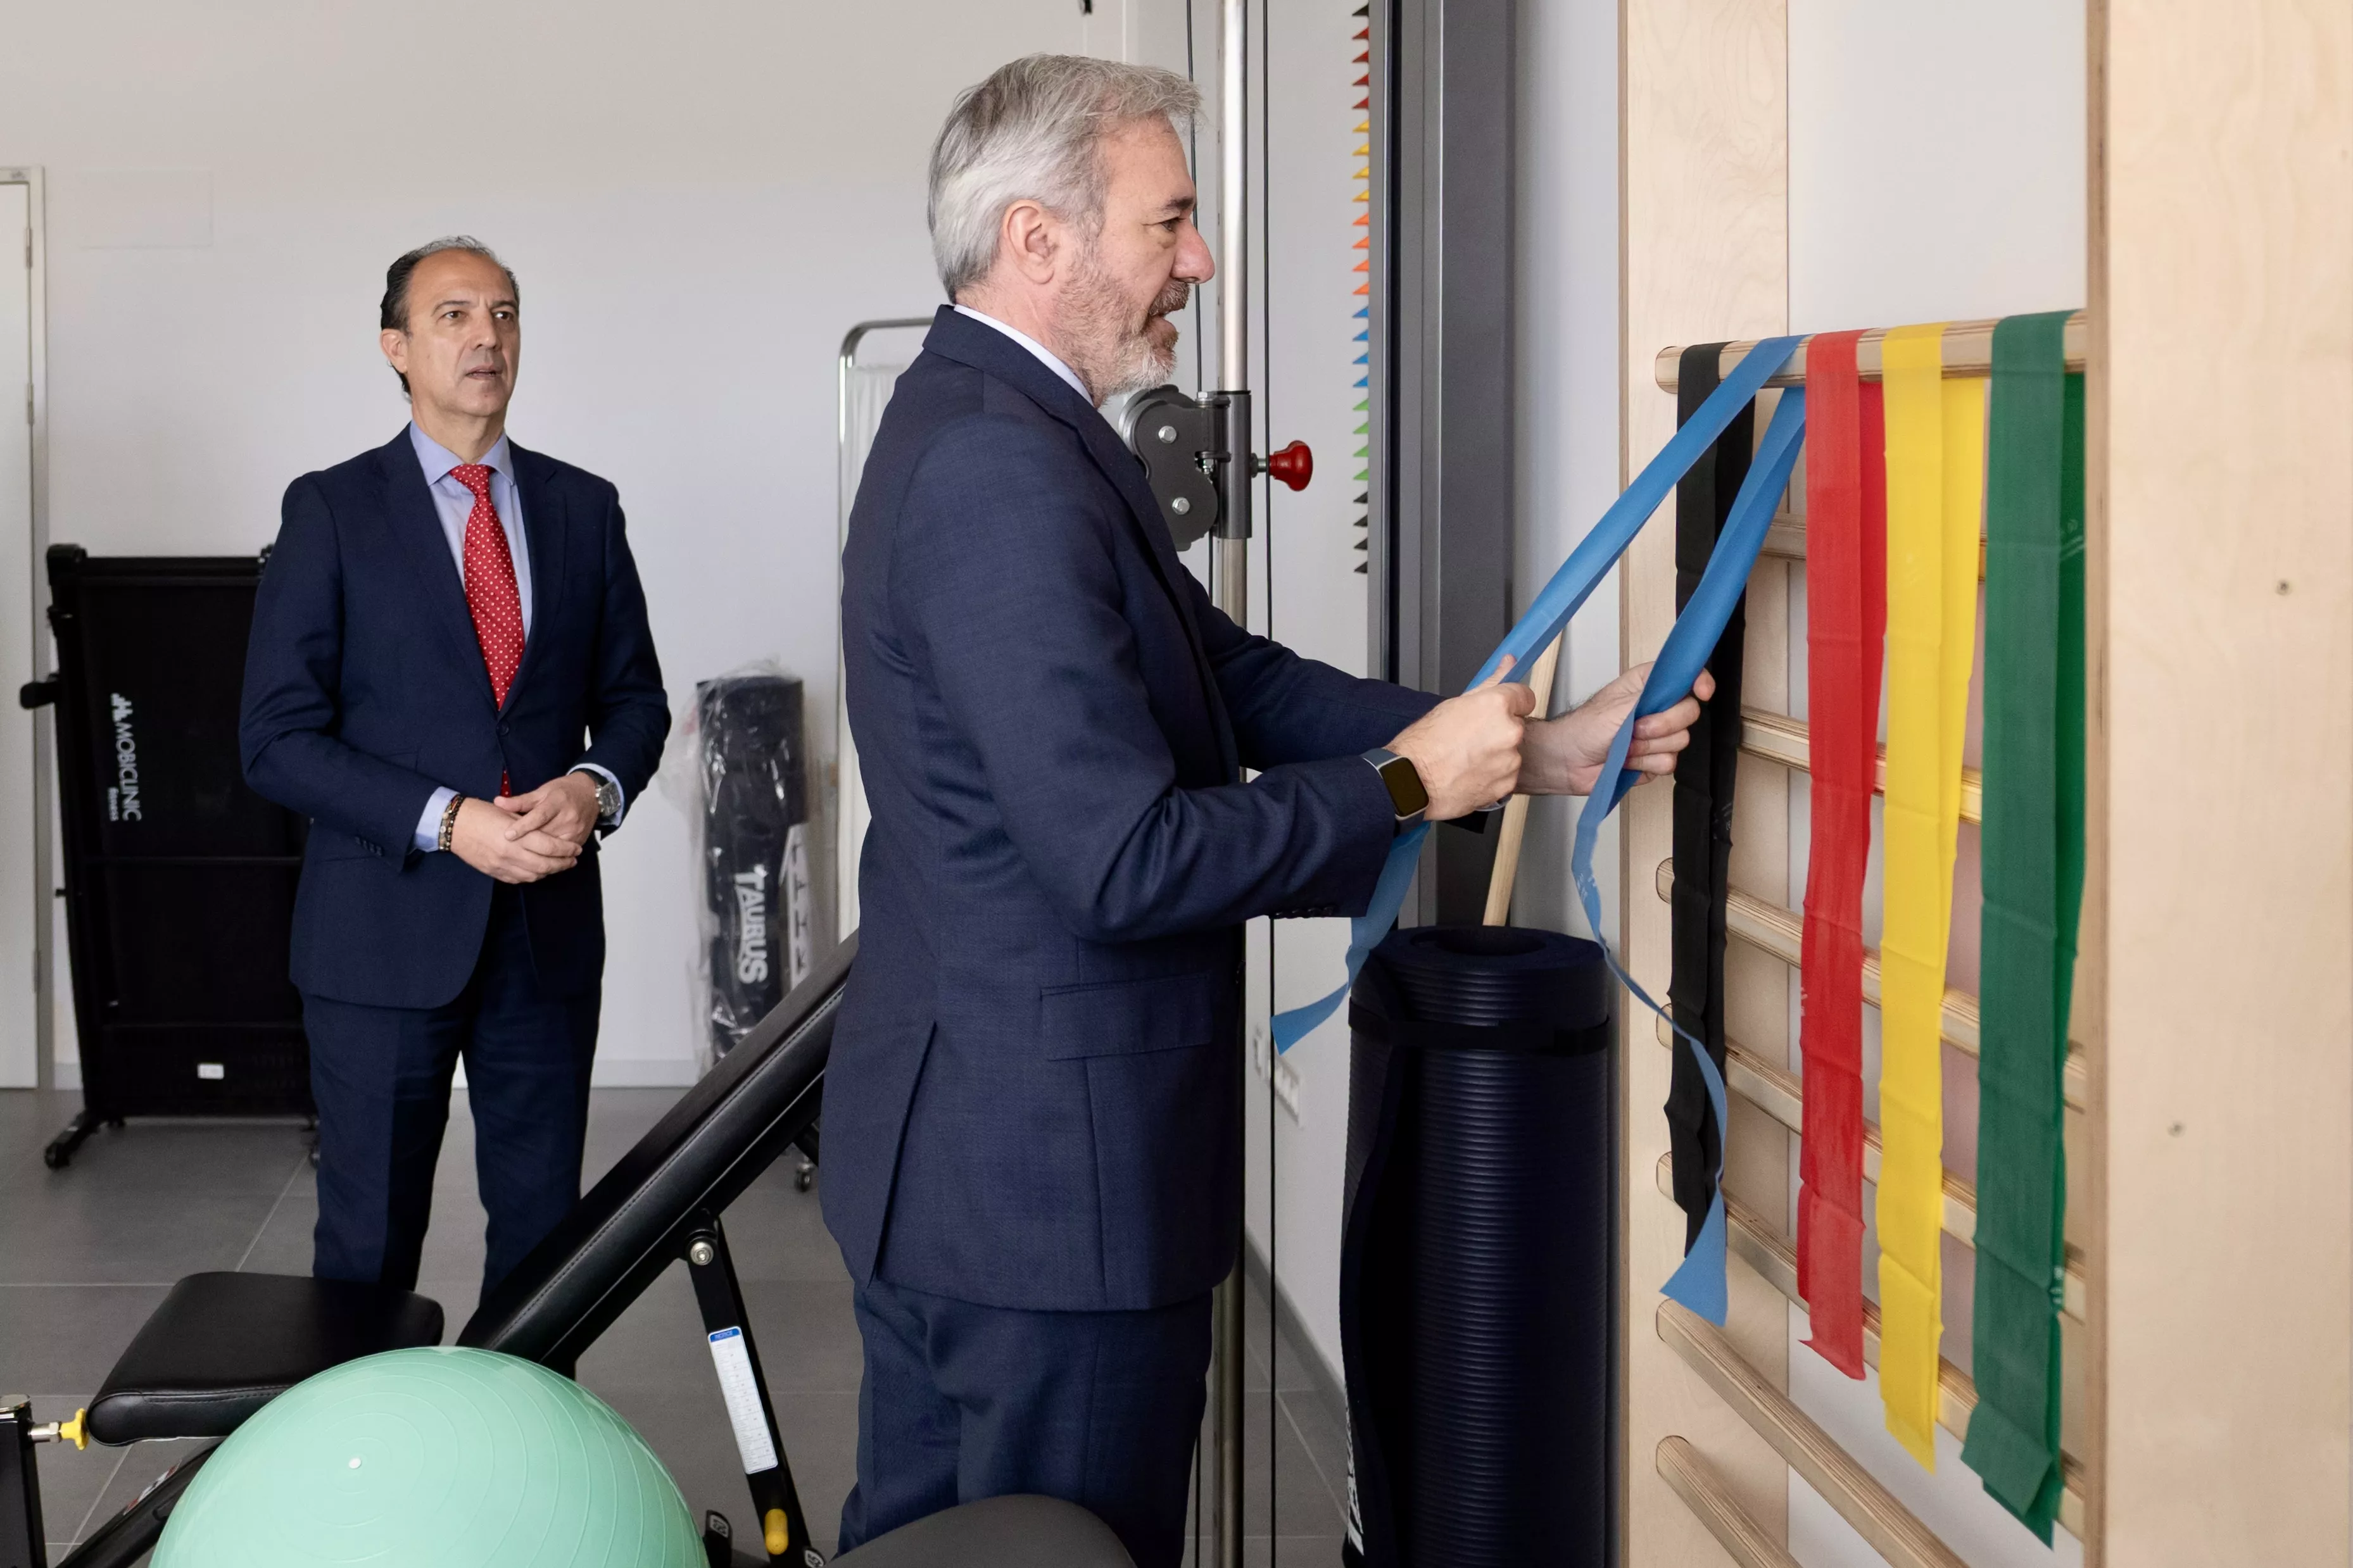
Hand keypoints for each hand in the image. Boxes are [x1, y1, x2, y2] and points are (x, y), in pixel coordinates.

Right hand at [449, 794, 578, 882]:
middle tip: (573, 859)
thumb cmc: (481, 814)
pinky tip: (538, 870)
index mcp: (516, 836)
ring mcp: (501, 865)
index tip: (576, 848)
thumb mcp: (508, 814)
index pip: (550, 846)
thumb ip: (529, 825)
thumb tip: (550, 833)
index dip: (566, 849)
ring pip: (533, 875)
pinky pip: (518, 879)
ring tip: (559, 865)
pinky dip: (532, 876)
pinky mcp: (494, 872)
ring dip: (549, 871)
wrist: (453, 825)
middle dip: (563, 863)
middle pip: (545, 864)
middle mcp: (510, 853)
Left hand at [494, 772, 602, 851]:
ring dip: (537, 853)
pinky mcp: (580, 840)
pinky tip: (536, 860)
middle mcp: (569, 817)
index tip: (507, 835)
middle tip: (507, 850)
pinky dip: (549, 857)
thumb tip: (498, 802)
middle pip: (545, 835)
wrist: (591, 795)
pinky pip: (562, 853)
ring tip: (519, 857)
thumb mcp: (542, 791)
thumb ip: (521, 800)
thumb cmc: (563, 792)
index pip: (539, 816)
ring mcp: (576, 830)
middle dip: (526, 843)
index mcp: (557, 801)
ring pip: (554, 848)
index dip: (523, 826)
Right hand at [1384, 660, 1535, 819]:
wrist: (1412, 782)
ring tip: (1467, 758)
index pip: (1526, 696)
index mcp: (1497, 706)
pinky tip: (1470, 773)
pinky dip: (1492, 775)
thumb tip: (1508, 664)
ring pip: (1511, 752)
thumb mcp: (1454, 704)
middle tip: (1472, 737)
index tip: (1502, 709)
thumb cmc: (1424, 745)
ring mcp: (1509, 761)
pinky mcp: (1506, 785)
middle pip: (1516, 726)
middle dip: (1499, 730)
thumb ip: (1490, 683)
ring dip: (1496, 754)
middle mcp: (1509, 732)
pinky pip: (1506, 775)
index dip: (1513, 702)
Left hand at [1519, 663, 1714, 795]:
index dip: (1701, 683)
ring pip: (1680, 743)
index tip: (1701, 693)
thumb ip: (1654, 695)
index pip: (1688, 678)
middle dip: (1662, 725)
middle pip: (1689, 714)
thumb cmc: (1585, 727)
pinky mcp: (1654, 761)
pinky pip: (1667, 765)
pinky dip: (1645, 765)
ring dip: (1648, 748)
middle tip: (1636, 729)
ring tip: (1624, 747)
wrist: (1568, 761)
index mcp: (1650, 685)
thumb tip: (1683, 682)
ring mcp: (1658, 736)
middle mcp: (1658, 709)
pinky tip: (1626, 762)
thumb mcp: (1620, 704)